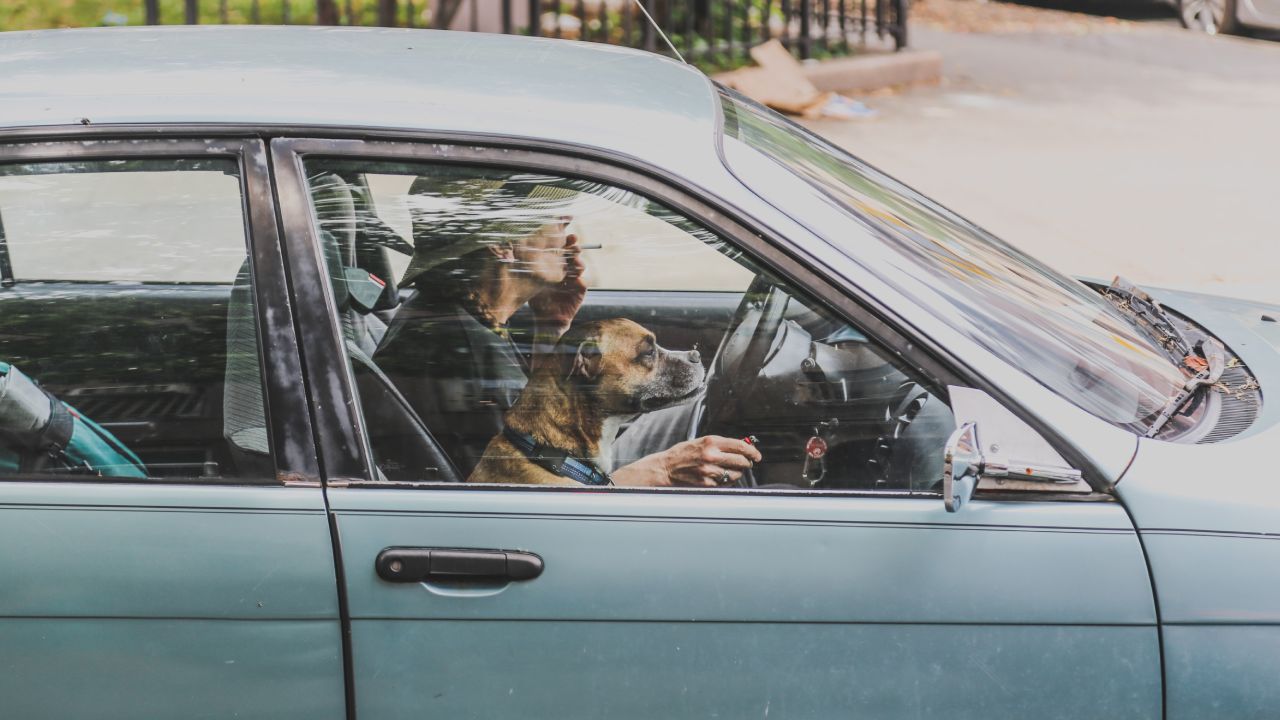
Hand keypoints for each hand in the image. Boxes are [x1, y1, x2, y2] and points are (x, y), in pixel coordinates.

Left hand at [528, 233, 585, 334]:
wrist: (544, 322)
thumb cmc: (537, 301)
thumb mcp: (529, 283)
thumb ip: (524, 268)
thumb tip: (510, 250)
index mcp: (555, 266)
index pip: (561, 248)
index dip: (564, 239)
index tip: (564, 230)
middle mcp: (565, 271)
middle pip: (573, 253)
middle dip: (573, 246)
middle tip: (573, 240)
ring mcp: (573, 281)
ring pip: (580, 266)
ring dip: (578, 261)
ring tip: (575, 261)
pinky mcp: (578, 294)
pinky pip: (583, 284)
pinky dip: (581, 280)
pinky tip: (577, 279)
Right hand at [612, 435, 762, 487]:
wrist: (665, 468)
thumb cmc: (682, 454)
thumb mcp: (701, 442)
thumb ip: (721, 444)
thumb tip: (742, 446)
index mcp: (711, 441)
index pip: (740, 446)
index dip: (752, 451)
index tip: (757, 455)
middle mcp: (711, 455)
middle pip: (742, 461)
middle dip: (747, 463)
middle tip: (747, 463)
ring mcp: (709, 471)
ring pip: (736, 474)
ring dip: (737, 473)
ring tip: (730, 470)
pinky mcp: (707, 484)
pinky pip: (726, 484)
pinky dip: (726, 481)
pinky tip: (720, 477)